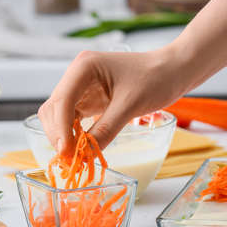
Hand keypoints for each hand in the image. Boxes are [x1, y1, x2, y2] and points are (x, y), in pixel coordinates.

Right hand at [38, 48, 196, 155]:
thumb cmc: (155, 78)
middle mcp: (77, 75)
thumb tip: (86, 155)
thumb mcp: (130, 105)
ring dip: (64, 135)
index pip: (62, 101)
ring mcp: (81, 86)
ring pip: (60, 115)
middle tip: (70, 159)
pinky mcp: (89, 98)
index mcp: (84, 67)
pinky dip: (73, 133)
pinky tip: (81, 146)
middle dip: (59, 134)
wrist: (172, 70)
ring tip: (75, 156)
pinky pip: (72, 118)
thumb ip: (106, 129)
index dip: (60, 129)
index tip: (66, 153)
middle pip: (54, 108)